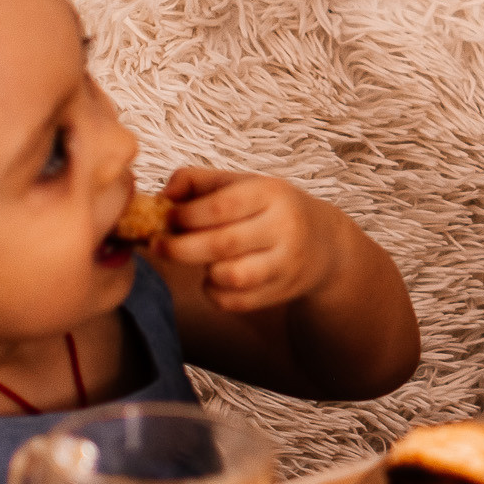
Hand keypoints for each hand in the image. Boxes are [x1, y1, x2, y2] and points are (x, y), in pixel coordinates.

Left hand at [155, 166, 338, 312]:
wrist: (324, 243)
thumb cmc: (271, 209)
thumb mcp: (242, 184)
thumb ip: (198, 181)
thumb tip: (163, 196)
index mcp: (271, 193)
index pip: (221, 205)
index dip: (186, 215)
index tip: (168, 218)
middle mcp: (284, 227)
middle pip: (222, 244)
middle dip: (180, 248)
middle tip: (159, 246)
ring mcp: (286, 262)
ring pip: (231, 276)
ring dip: (204, 272)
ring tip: (200, 261)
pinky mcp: (282, 291)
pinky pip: (237, 301)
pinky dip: (215, 293)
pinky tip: (214, 279)